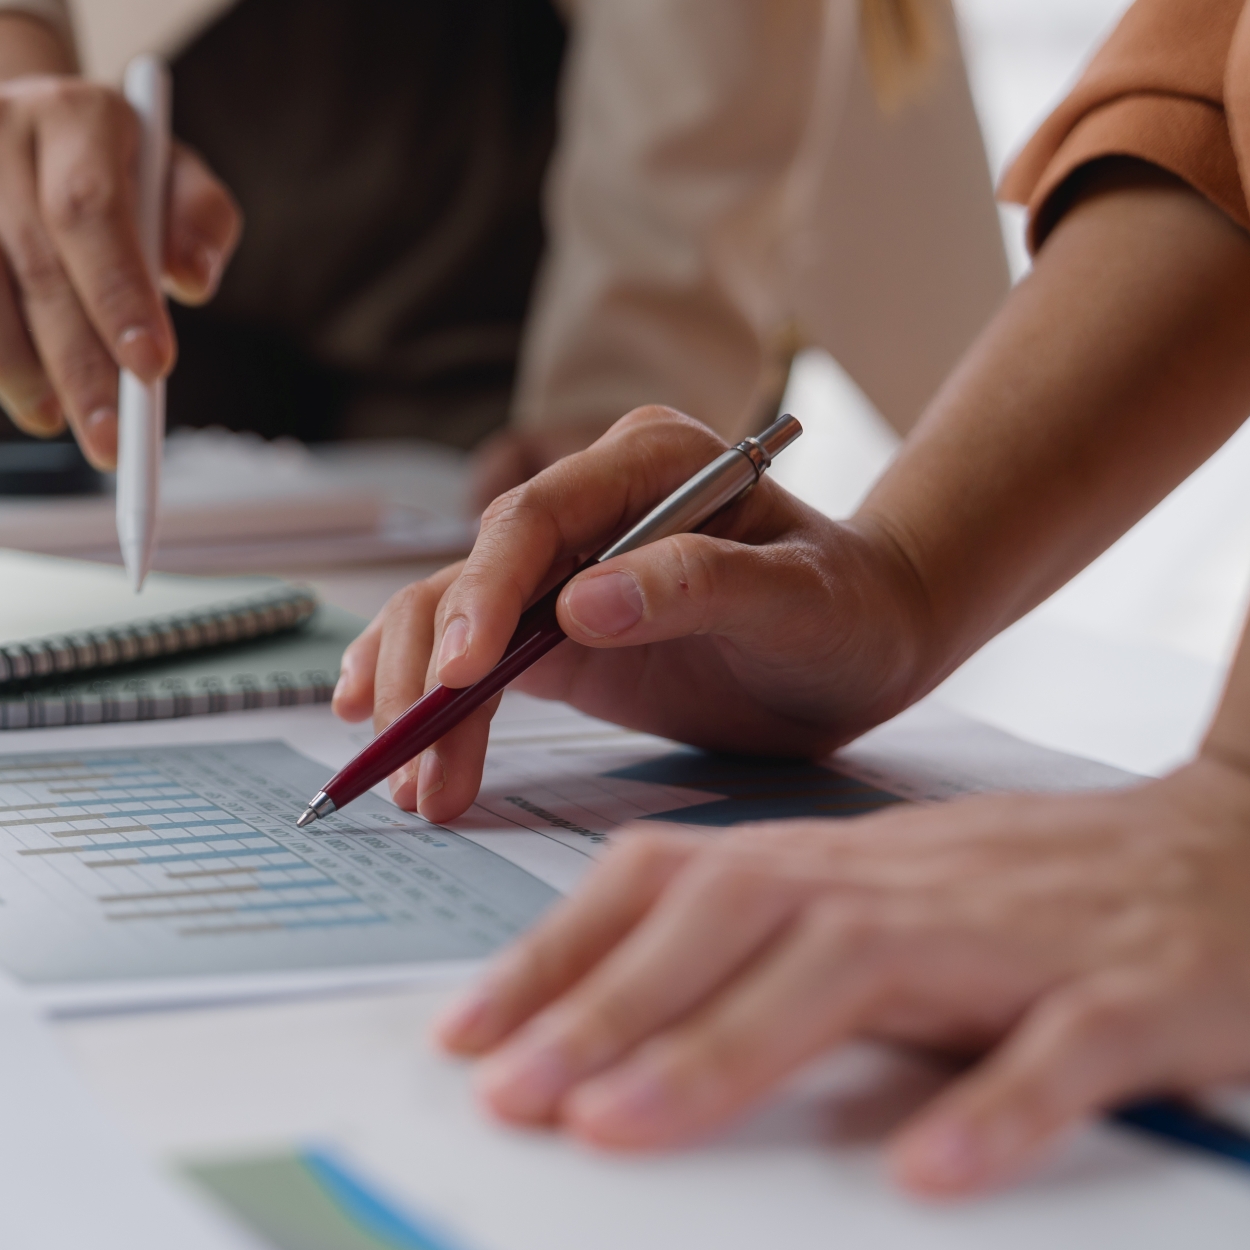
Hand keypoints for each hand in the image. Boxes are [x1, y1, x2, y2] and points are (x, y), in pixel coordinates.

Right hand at [0, 13, 242, 467]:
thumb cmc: (92, 170)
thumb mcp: (163, 174)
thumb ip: (197, 218)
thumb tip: (194, 279)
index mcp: (69, 112)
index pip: (88, 207)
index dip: (118, 294)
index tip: (150, 370)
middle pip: (31, 260)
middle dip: (76, 363)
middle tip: (110, 437)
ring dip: (11, 365)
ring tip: (53, 416)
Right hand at [332, 408, 937, 821]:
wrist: (867, 645)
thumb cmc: (850, 610)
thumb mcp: (800, 599)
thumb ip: (700, 585)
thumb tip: (580, 605)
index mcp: (648, 462)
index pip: (535, 519)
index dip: (485, 593)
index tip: (465, 675)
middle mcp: (587, 504)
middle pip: (473, 575)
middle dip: (434, 671)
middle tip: (416, 762)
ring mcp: (557, 568)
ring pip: (450, 617)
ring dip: (417, 699)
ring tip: (409, 786)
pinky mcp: (545, 628)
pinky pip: (464, 652)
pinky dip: (421, 693)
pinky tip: (381, 729)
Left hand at [433, 756, 1249, 1195]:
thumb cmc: (1050, 890)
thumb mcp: (889, 898)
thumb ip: (769, 946)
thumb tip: (610, 1029)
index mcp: (840, 862)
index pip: (666, 883)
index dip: (560, 954)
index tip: (464, 1036)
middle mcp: (906, 881)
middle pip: (729, 920)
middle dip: (603, 1008)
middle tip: (508, 1098)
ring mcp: (1018, 932)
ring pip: (853, 970)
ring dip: (726, 1048)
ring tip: (626, 1126)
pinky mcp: (1137, 991)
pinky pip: (1059, 1048)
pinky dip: (990, 1103)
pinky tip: (925, 1170)